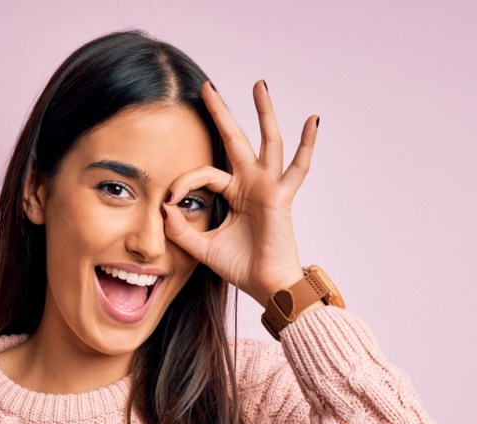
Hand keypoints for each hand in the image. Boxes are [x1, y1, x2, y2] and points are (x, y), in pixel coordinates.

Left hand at [164, 80, 318, 309]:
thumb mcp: (201, 247)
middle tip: (207, 87)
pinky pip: (298, 167)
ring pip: (267, 141)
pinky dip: (307, 143)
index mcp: (234, 193)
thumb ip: (180, 230)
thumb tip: (164, 208)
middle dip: (221, 113)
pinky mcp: (281, 195)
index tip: (169, 201)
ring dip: (263, 112)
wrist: (266, 286)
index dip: (184, 183)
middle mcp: (251, 184)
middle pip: (234, 140)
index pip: (204, 173)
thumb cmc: (241, 267)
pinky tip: (313, 119)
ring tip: (259, 84)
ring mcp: (268, 186)